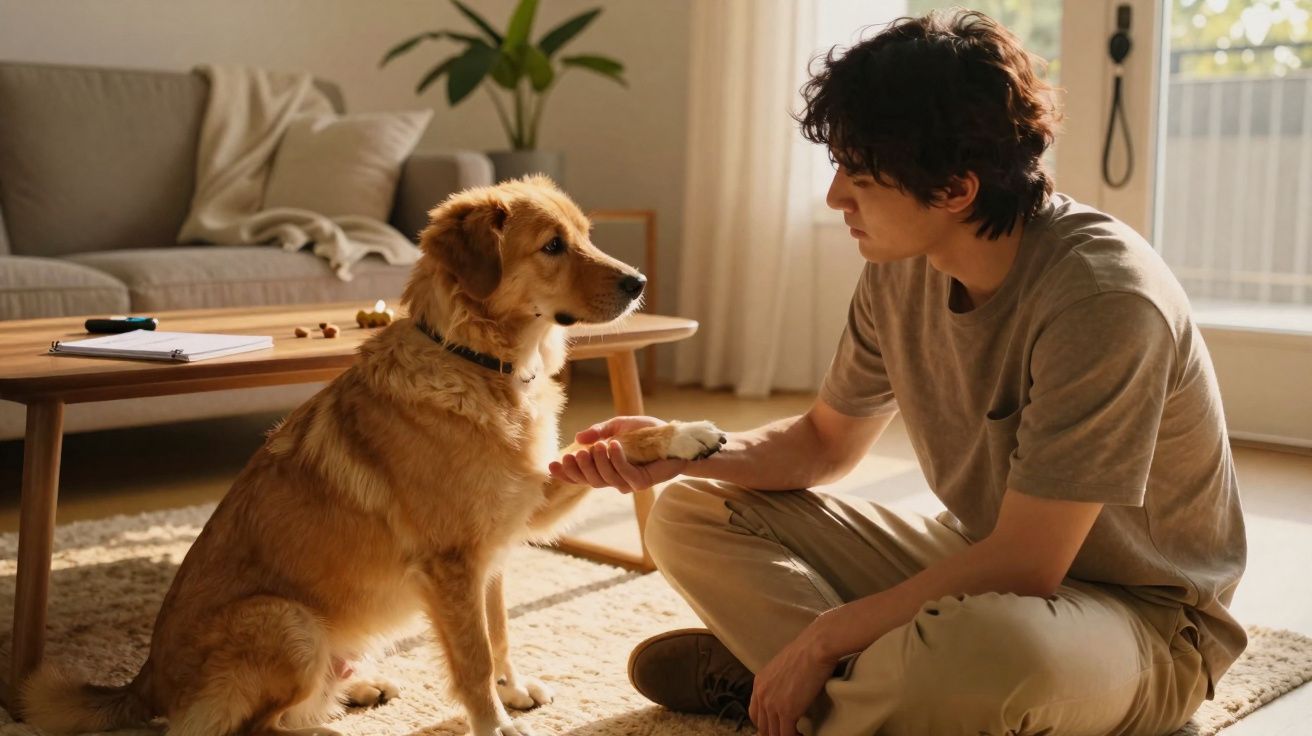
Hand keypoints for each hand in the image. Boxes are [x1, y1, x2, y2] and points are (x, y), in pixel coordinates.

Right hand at [548, 416, 687, 492]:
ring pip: (604, 479)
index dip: (566, 474)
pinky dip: (616, 459)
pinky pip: (623, 474)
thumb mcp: (618, 427)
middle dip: (579, 469)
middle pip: (590, 481)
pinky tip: (613, 445)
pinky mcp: (641, 481)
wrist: (675, 437)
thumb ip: (599, 432)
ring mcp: (628, 482)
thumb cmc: (648, 433)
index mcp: (607, 467)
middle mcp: (615, 478)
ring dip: (598, 462)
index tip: (552, 465)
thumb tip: (579, 438)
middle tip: (574, 455)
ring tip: (598, 446)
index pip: (582, 476)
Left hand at [749, 622, 839, 735]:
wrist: (815, 647)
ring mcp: (772, 704)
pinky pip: (786, 735)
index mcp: (759, 683)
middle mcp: (761, 694)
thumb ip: (779, 682)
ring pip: (773, 733)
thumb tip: (786, 693)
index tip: (776, 728)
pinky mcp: (787, 711)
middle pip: (762, 726)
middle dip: (773, 733)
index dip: (765, 724)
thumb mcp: (783, 666)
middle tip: (786, 733)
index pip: (755, 713)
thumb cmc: (806, 651)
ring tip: (796, 735)